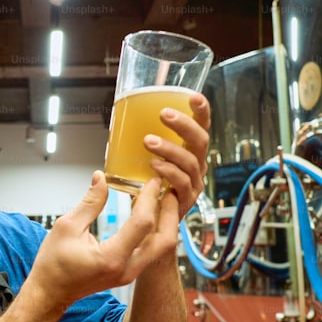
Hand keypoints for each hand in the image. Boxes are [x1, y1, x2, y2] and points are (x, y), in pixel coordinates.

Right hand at [23, 172, 176, 310]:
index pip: (143, 224)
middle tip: (169, 190)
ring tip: (162, 200)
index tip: (151, 181)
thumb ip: (90, 202)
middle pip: (165, 241)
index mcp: (111, 258)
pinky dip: (155, 232)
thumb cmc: (53, 264)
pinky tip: (149, 214)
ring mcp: (129, 274)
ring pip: (162, 248)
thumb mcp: (67, 227)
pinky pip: (151, 251)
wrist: (50, 293)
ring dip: (166, 223)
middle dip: (171, 213)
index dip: (150, 198)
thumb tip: (101, 178)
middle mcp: (126, 269)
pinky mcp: (128, 273)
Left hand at [144, 92, 210, 217]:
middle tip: (164, 114)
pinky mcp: (185, 201)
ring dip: (170, 149)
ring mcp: (193, 184)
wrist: (145, 225)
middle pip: (201, 141)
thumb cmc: (144, 189)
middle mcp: (196, 166)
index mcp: (189, 151)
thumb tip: (119, 115)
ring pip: (190, 162)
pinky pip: (182, 184)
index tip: (193, 96)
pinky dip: (169, 173)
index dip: (201, 111)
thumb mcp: (141, 159)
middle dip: (184, 125)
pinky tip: (155, 167)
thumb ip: (139, 140)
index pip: (201, 127)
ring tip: (149, 141)